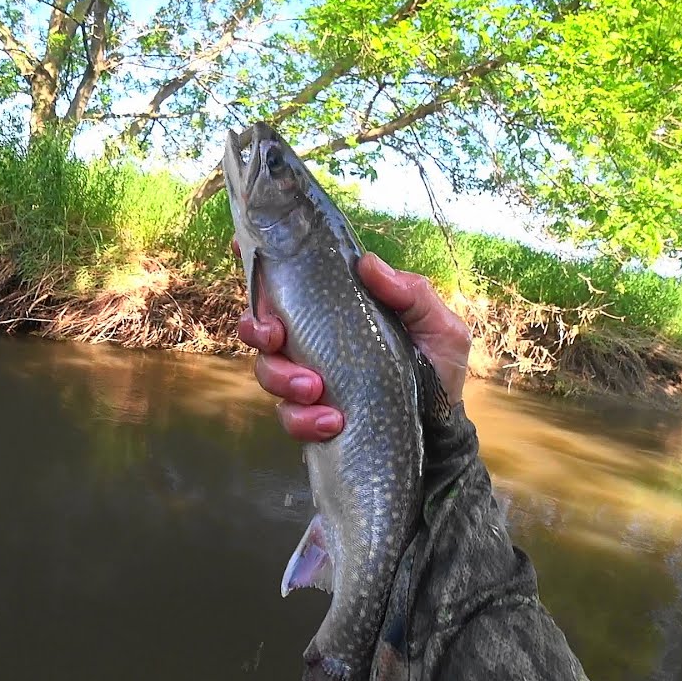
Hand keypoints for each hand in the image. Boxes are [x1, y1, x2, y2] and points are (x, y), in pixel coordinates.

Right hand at [233, 239, 470, 442]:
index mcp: (340, 309)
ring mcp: (309, 378)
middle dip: (259, 330)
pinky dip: (303, 419)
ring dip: (283, 378)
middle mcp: (316, 339)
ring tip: (317, 390)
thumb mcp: (440, 328)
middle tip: (279, 339)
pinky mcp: (311, 416)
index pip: (292, 281)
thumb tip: (369, 264)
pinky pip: (288, 416)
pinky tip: (332, 422)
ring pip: (266, 370)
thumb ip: (412, 295)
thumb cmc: (439, 371)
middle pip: (261, 325)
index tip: (240, 248)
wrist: (441, 432)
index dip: (258, 264)